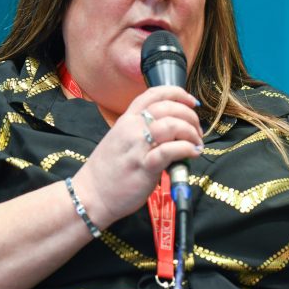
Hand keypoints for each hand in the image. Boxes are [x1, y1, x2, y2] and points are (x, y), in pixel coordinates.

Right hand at [72, 85, 202, 228]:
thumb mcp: (120, 139)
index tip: (192, 102)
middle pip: (168, 108)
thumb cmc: (108, 170)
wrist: (91, 194)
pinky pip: (170, 151)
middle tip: (196, 131)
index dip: (178, 94)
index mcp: (127, 119)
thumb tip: (171, 130)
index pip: (154, 94)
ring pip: (171, 125)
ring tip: (196, 143)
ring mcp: (137, 146)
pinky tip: (193, 153)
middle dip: (190, 117)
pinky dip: (187, 149)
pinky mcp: (144, 166)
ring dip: (191, 132)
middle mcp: (132, 128)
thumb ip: (141, 130)